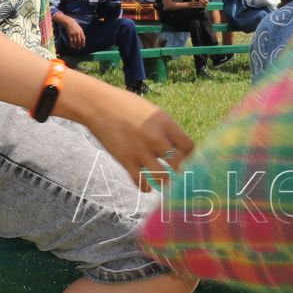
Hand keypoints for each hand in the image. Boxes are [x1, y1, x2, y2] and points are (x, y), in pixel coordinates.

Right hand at [59, 16, 86, 50]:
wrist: (69, 23)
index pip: (83, 39)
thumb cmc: (75, 26)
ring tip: (75, 48)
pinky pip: (71, 40)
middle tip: (78, 48)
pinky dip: (71, 44)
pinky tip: (71, 46)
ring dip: (75, 45)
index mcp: (81, 32)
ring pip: (75, 41)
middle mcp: (78, 33)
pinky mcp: (70, 34)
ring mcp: (73, 34)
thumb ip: (82, 33)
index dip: (83, 43)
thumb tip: (84, 39)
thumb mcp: (80, 29)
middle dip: (79, 45)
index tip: (82, 46)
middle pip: (79, 41)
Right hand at [70, 86, 195, 190]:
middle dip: (182, 172)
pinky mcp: (125, 161)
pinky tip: (147, 184)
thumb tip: (179, 148)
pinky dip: (146, 186)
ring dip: (165, 182)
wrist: (99, 105)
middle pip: (180, 165)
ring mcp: (141, 151)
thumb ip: (167, 129)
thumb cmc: (127, 106)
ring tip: (164, 181)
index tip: (190, 161)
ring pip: (163, 178)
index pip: (189, 147)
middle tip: (180, 175)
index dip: (192, 157)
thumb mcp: (153, 112)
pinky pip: (141, 182)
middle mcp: (156, 138)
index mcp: (166, 123)